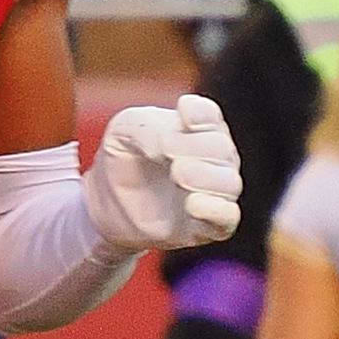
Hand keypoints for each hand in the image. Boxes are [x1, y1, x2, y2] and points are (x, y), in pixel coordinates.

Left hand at [88, 92, 243, 252]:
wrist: (108, 203)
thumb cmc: (124, 158)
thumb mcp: (125, 130)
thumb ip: (150, 127)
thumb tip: (170, 141)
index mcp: (198, 128)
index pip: (210, 116)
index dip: (201, 114)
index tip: (183, 113)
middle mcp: (214, 159)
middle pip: (221, 148)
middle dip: (195, 147)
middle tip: (165, 152)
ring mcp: (213, 192)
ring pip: (229, 183)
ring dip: (205, 176)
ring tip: (178, 174)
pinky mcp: (206, 225)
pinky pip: (227, 219)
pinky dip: (216, 211)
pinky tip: (194, 204)